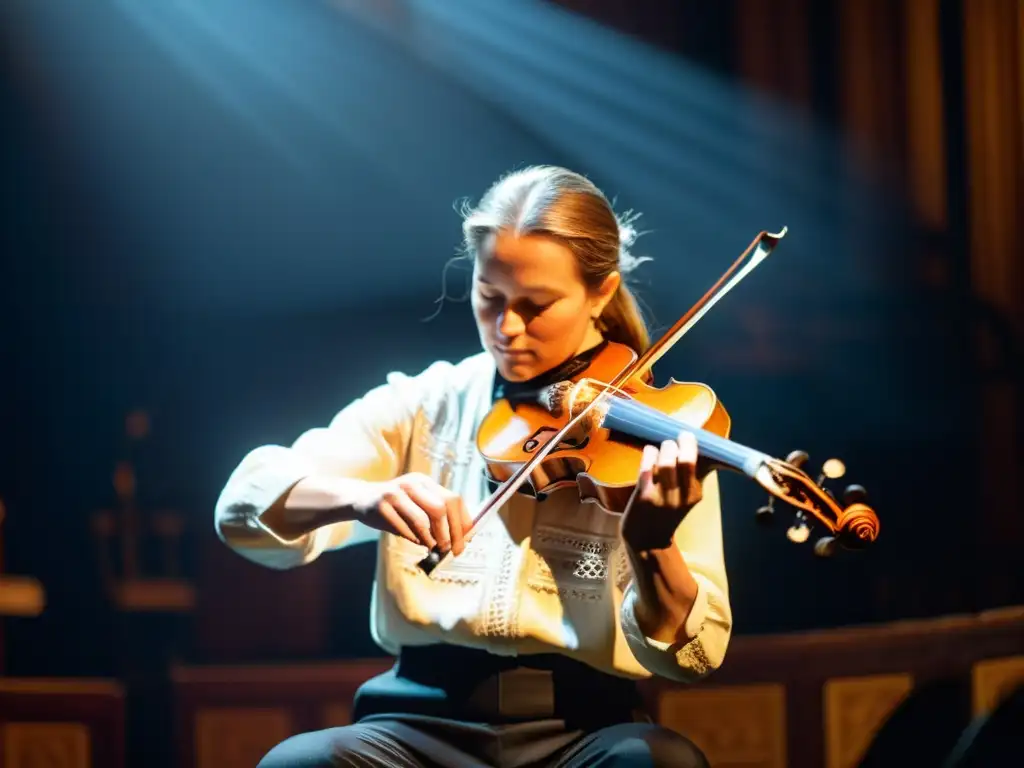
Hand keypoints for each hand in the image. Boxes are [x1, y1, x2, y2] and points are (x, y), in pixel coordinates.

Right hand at [351, 473, 472, 554]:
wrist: (361, 498)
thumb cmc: (396, 507)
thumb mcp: (417, 503)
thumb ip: (436, 516)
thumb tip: (460, 539)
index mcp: (425, 482)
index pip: (453, 499)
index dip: (462, 522)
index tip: (465, 541)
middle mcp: (412, 483)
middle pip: (441, 508)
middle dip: (449, 533)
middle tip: (450, 549)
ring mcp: (396, 492)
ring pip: (422, 518)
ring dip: (431, 538)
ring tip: (432, 547)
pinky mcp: (382, 505)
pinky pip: (403, 527)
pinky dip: (413, 538)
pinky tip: (416, 542)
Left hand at [620, 431, 702, 551]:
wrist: (647, 540)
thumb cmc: (665, 511)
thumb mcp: (685, 496)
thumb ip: (689, 475)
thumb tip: (692, 444)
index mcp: (696, 493)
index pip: (703, 463)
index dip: (694, 444)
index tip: (688, 435)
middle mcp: (683, 496)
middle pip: (687, 460)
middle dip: (681, 442)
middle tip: (676, 438)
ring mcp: (664, 497)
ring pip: (666, 462)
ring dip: (663, 447)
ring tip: (662, 446)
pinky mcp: (645, 496)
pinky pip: (647, 467)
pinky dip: (649, 454)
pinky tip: (649, 451)